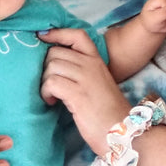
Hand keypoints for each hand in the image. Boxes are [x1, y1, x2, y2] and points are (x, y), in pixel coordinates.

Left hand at [38, 28, 131, 155]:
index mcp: (97, 60)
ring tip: (51, 95)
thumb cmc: (108, 113)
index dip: (56, 33)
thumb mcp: (98, 84)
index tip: (42, 38)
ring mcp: (85, 78)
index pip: (76, 35)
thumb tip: (55, 67)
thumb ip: (82, 72)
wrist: (123, 132)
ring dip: (44, 81)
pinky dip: (46, 92)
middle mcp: (91, 65)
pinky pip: (51, 82)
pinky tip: (52, 102)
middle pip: (55, 52)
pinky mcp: (78, 94)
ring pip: (51, 66)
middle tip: (50, 84)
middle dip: (46, 67)